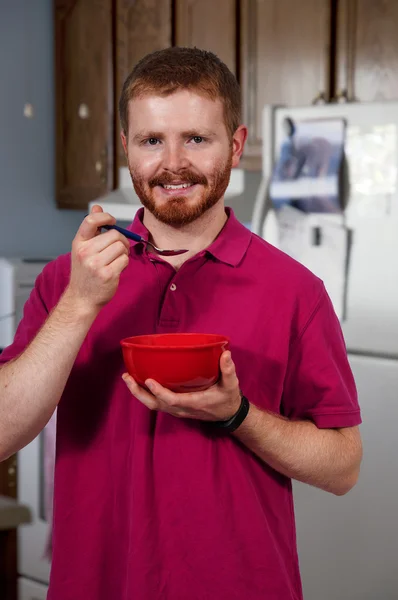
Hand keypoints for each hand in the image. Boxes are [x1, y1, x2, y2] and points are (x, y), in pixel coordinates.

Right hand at [65, 205, 129, 310]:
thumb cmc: (85, 273)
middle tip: (118, 248)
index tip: (111, 221)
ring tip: (116, 259)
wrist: (82, 299)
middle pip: (114, 234)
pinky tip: (117, 268)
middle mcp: (85, 252)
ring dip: (123, 252)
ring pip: (121, 246)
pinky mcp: (108, 274)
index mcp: (79, 243)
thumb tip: (97, 207)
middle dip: (121, 240)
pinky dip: (124, 263)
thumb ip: (92, 229)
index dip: (105, 216)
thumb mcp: (83, 249)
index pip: (91, 221)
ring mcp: (96, 264)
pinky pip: (124, 259)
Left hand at [122, 351, 241, 421]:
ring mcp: (177, 410)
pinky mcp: (175, 408)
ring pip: (153, 405)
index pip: (173, 400)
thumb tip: (225, 354)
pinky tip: (139, 381)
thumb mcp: (232, 385)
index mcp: (194, 403)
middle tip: (127, 377)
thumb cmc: (228, 398)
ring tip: (127, 377)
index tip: (148, 380)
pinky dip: (145, 393)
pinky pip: (156, 403)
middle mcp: (181, 409)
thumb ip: (228, 370)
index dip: (160, 392)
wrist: (228, 414)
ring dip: (139, 393)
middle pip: (155, 404)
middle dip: (139, 392)